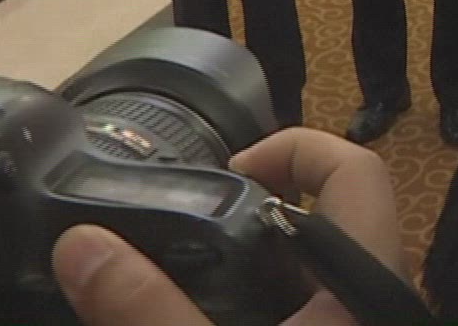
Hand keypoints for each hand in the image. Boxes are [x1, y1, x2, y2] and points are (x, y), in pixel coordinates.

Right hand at [53, 128, 403, 325]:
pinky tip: (208, 319)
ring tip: (189, 282)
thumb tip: (81, 246)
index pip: (356, 171)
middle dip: (257, 216)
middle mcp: (376, 299)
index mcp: (367, 282)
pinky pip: (311, 313)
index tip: (230, 170)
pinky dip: (265, 306)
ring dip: (256, 269)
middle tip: (190, 232)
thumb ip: (148, 307)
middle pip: (331, 219)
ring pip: (317, 273)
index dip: (294, 149)